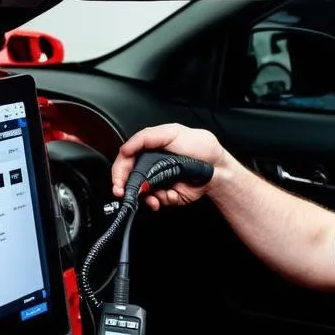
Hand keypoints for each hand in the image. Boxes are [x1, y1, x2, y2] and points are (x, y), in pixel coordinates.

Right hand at [112, 123, 235, 210]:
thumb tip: (125, 149)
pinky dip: (159, 201)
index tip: (117, 181)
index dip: (119, 171)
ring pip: (140, 193)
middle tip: (122, 193)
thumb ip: (146, 137)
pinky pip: (157, 201)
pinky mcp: (167, 194)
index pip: (126, 160)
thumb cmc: (200, 147)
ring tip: (150, 198)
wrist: (217, 168)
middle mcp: (152, 166)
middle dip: (124, 187)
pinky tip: (167, 196)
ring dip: (142, 197)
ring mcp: (159, 181)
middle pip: (129, 179)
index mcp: (150, 150)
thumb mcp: (172, 132)